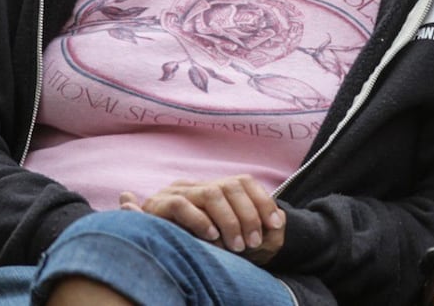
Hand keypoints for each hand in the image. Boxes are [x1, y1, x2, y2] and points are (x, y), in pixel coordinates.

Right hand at [119, 175, 285, 264]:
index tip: (276, 225)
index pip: (244, 182)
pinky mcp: (158, 205)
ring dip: (229, 220)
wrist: (150, 251)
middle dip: (248, 215)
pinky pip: (181, 205)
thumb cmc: (198, 245)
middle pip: (232, 186)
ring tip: (237, 245)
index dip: (262, 201)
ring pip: (211, 194)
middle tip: (254, 242)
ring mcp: (177, 192)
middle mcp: (197, 185)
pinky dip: (199, 220)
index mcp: (214, 188)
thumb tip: (282, 218)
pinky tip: (212, 236)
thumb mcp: (230, 237)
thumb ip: (254, 226)